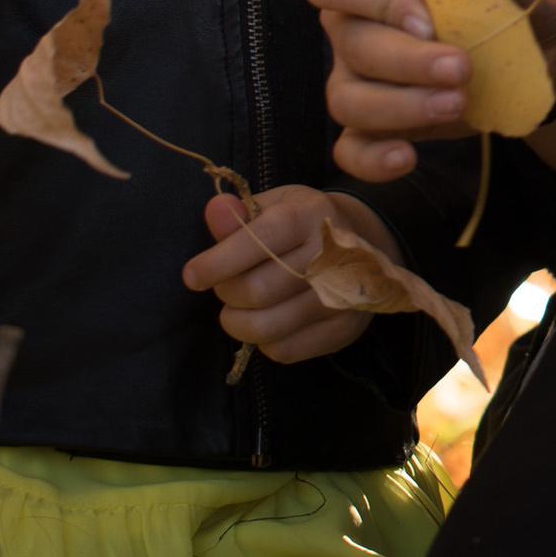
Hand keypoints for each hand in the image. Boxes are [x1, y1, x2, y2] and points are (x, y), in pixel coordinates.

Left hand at [180, 184, 399, 362]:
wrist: (362, 241)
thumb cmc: (303, 223)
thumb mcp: (275, 206)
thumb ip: (241, 213)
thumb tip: (216, 208)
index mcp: (313, 213)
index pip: (262, 239)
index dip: (220, 261)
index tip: (192, 275)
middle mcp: (334, 252)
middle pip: (257, 290)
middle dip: (227, 293)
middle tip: (226, 286)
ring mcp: (344, 294)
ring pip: (269, 327)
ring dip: (239, 322)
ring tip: (239, 309)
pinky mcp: (345, 327)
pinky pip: (285, 350)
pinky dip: (263, 342)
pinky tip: (268, 320)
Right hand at [305, 0, 493, 183]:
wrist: (533, 43)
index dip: (373, 1)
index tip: (428, 21)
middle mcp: (353, 17)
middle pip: (350, 43)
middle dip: (406, 61)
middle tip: (462, 68)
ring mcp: (356, 73)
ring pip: (347, 97)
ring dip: (400, 106)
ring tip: (457, 103)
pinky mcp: (375, 122)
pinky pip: (352, 146)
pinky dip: (372, 158)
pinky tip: (406, 158)